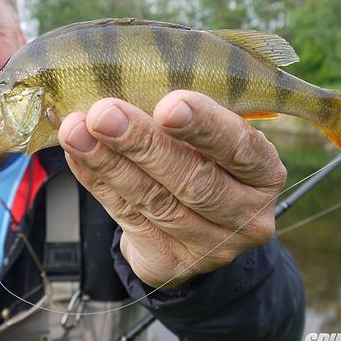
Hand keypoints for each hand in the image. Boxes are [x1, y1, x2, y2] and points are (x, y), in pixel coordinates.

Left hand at [57, 91, 286, 287]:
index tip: (168, 105)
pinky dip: (98, 182)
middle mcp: (247, 215)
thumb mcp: (209, 134)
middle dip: (143, 144)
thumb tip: (129, 77)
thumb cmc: (203, 159)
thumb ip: (184, 112)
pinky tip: (78, 155)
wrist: (196, 225)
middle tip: (104, 114)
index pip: (240, 148)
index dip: (205, 127)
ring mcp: (211, 246)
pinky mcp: (172, 263)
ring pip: (155, 202)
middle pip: (195, 181)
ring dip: (109, 163)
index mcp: (264, 172)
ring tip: (76, 131)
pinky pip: (128, 218)